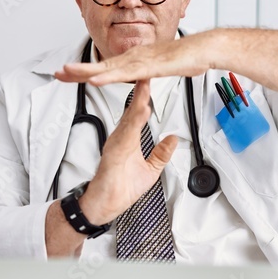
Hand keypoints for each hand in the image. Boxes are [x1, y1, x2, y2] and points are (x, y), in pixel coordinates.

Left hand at [55, 31, 218, 85]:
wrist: (203, 49)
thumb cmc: (186, 58)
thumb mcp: (161, 69)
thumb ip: (149, 73)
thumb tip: (144, 79)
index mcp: (134, 59)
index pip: (105, 67)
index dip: (85, 71)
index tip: (68, 74)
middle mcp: (133, 57)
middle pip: (99, 66)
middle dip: (77, 70)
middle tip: (57, 73)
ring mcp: (139, 61)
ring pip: (107, 69)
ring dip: (86, 71)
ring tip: (67, 73)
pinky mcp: (147, 66)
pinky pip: (124, 74)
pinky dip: (107, 77)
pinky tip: (94, 80)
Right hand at [77, 79, 177, 224]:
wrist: (105, 205)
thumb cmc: (120, 189)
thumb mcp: (150, 170)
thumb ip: (160, 154)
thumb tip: (172, 140)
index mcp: (128, 140)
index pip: (138, 113)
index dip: (144, 96)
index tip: (150, 81)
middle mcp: (121, 139)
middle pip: (132, 110)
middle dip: (140, 92)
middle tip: (146, 73)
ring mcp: (116, 144)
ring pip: (129, 119)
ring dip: (138, 102)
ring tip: (145, 87)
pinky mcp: (114, 153)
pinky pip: (125, 134)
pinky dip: (133, 122)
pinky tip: (140, 111)